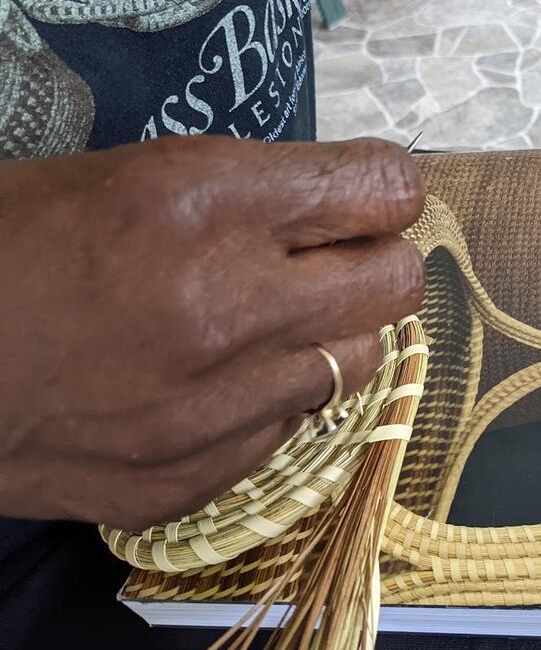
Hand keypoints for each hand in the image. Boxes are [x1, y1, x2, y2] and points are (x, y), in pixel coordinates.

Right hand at [0, 135, 424, 530]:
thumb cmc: (16, 244)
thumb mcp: (134, 175)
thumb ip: (257, 193)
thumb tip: (353, 206)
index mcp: (202, 205)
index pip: (380, 191)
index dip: (386, 190)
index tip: (371, 197)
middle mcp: (224, 306)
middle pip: (395, 281)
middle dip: (376, 262)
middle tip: (334, 258)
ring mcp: (215, 405)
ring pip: (360, 360)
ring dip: (331, 334)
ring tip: (268, 322)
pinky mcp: (196, 474)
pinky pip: (294, 426)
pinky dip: (275, 397)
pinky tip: (219, 380)